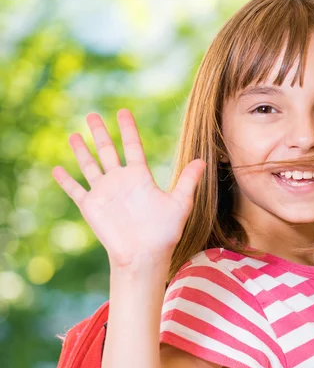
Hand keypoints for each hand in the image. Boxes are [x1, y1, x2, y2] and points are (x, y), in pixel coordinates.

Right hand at [52, 109, 205, 267]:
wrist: (145, 256)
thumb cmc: (165, 232)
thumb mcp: (180, 204)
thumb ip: (187, 181)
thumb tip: (203, 161)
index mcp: (140, 177)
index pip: (133, 146)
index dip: (127, 129)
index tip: (123, 112)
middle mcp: (120, 181)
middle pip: (107, 150)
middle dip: (99, 133)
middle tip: (92, 114)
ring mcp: (104, 193)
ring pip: (90, 166)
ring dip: (81, 150)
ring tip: (73, 134)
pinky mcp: (91, 207)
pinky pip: (75, 190)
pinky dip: (65, 180)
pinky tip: (56, 169)